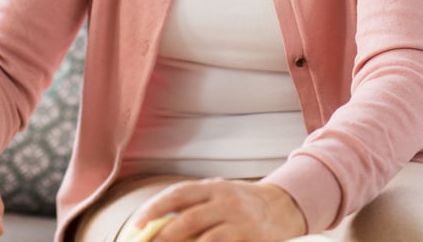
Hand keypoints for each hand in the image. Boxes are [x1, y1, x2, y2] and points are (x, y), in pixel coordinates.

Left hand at [130, 179, 306, 241]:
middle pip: (188, 220)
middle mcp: (227, 201)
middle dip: (163, 237)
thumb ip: (193, 204)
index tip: (136, 225)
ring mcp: (241, 222)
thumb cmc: (241, 204)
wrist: (285, 208)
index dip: (154, 209)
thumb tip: (155, 224)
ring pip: (205, 240)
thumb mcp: (219, 194)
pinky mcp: (253, 240)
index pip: (178, 194)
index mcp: (214, 186)